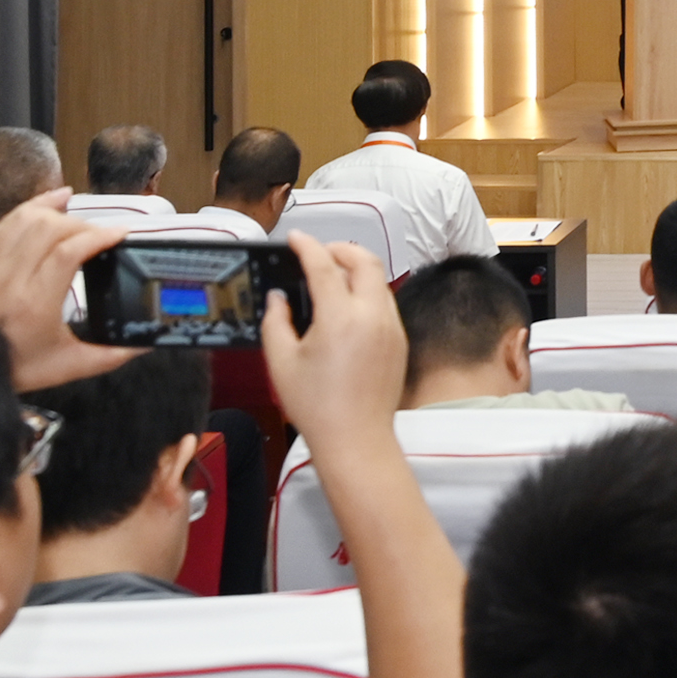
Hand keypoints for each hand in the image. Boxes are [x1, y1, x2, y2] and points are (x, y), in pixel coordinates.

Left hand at [0, 192, 131, 392]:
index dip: (98, 236)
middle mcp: (11, 279)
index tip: (121, 233)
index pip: (67, 253)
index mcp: (35, 305)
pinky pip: (8, 221)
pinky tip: (55, 200)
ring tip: (81, 221)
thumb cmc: (15, 365)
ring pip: (27, 219)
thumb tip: (145, 343)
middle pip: (49, 229)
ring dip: (59, 214)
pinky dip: (33, 206)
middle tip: (102, 237)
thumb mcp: (68, 366)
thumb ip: (109, 355)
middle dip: (83, 225)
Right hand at [264, 234, 408, 459]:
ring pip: (379, 280)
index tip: (295, 239)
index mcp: (340, 318)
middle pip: (364, 260)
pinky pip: (385, 302)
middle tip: (318, 252)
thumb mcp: (281, 362)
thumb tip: (278, 297)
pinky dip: (368, 291)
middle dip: (341, 248)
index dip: (307, 247)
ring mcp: (391, 327)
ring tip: (332, 276)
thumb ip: (275, 321)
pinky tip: (348, 305)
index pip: (324, 266)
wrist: (356, 438)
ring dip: (357, 269)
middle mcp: (372, 316)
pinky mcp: (400, 341)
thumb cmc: (317, 407)